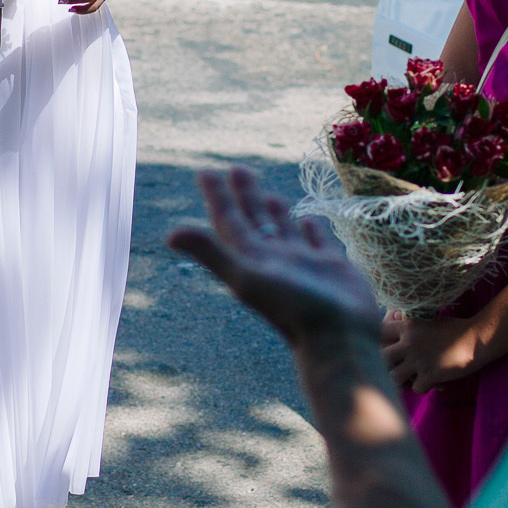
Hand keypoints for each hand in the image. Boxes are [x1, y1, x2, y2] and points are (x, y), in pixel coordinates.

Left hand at [168, 167, 383, 343]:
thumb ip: (211, 254)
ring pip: (284, 230)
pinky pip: (317, 241)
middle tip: (236, 168)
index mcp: (251, 260)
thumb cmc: (292, 308)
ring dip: (274, 212)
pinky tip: (309, 218)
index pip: (229, 222)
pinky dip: (311, 228)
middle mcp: (274, 259)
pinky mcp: (331, 267)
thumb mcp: (246, 278)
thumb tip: (169, 235)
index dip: (217, 198)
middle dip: (244, 195)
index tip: (206, 172)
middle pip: (253, 221)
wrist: (338, 338)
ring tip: (267, 193)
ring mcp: (302, 263)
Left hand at [382, 313, 488, 393]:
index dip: (382, 340)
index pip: (380, 332)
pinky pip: (415, 388)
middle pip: (382, 357)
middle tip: (397, 364)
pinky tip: (429, 382)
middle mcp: (410, 343)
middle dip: (387, 362)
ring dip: (402, 378)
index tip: (389, 345)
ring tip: (411, 376)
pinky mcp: (431, 375)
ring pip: (394, 376)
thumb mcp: (428, 321)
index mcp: (409, 326)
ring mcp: (419, 360)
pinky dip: (422, 387)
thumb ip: (410, 327)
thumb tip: (394, 326)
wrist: (477, 339)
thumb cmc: (454, 328)